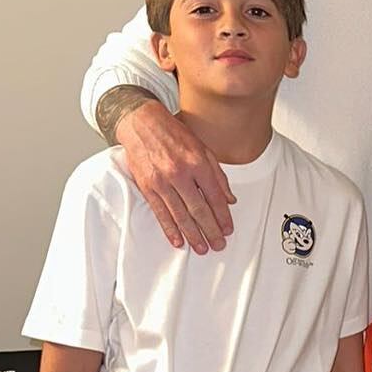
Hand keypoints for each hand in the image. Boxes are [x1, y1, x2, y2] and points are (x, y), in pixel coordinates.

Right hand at [118, 100, 235, 253]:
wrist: (141, 123)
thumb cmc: (174, 135)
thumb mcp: (203, 149)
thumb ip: (218, 175)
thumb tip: (230, 199)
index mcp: (198, 164)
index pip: (215, 197)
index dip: (223, 216)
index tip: (228, 229)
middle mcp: (180, 174)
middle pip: (199, 209)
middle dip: (210, 230)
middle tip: (219, 245)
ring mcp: (162, 181)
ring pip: (180, 214)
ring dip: (192, 234)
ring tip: (202, 248)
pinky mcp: (147, 186)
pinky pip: (160, 212)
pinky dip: (169, 228)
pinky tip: (178, 240)